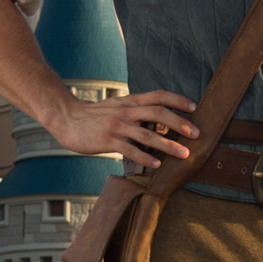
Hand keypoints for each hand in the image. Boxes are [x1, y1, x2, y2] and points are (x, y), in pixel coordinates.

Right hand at [53, 88, 198, 167]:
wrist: (66, 118)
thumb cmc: (94, 115)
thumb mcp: (117, 106)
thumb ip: (136, 110)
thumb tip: (160, 119)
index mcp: (130, 102)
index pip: (158, 96)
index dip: (177, 100)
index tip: (194, 107)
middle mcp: (126, 111)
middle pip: (158, 113)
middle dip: (180, 123)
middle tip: (197, 133)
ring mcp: (117, 126)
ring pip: (148, 134)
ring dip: (168, 144)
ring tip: (184, 153)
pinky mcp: (107, 141)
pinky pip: (130, 150)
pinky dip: (145, 158)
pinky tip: (156, 165)